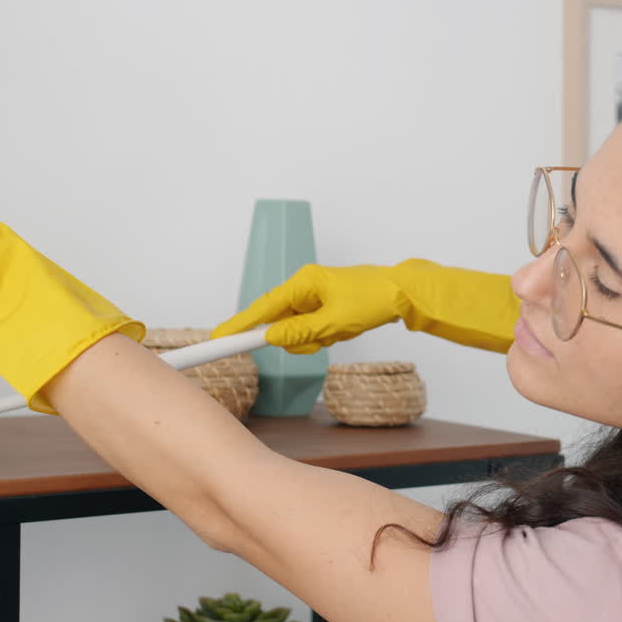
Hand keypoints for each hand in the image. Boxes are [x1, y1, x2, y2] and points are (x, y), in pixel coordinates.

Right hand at [211, 263, 405, 353]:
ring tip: (338, 331)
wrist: (402, 293)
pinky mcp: (323, 306)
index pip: (262, 308)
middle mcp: (304, 287)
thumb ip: (299, 333)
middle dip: (297, 338)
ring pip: (296, 330)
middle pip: (279, 323)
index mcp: (303, 282)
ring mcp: (313, 297)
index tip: (219, 339)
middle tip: (321, 338)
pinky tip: (342, 329)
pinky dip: (323, 335)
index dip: (240, 325)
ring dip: (314, 339)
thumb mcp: (334, 322)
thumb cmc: (371, 300)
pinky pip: (311, 329)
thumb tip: (270, 338)